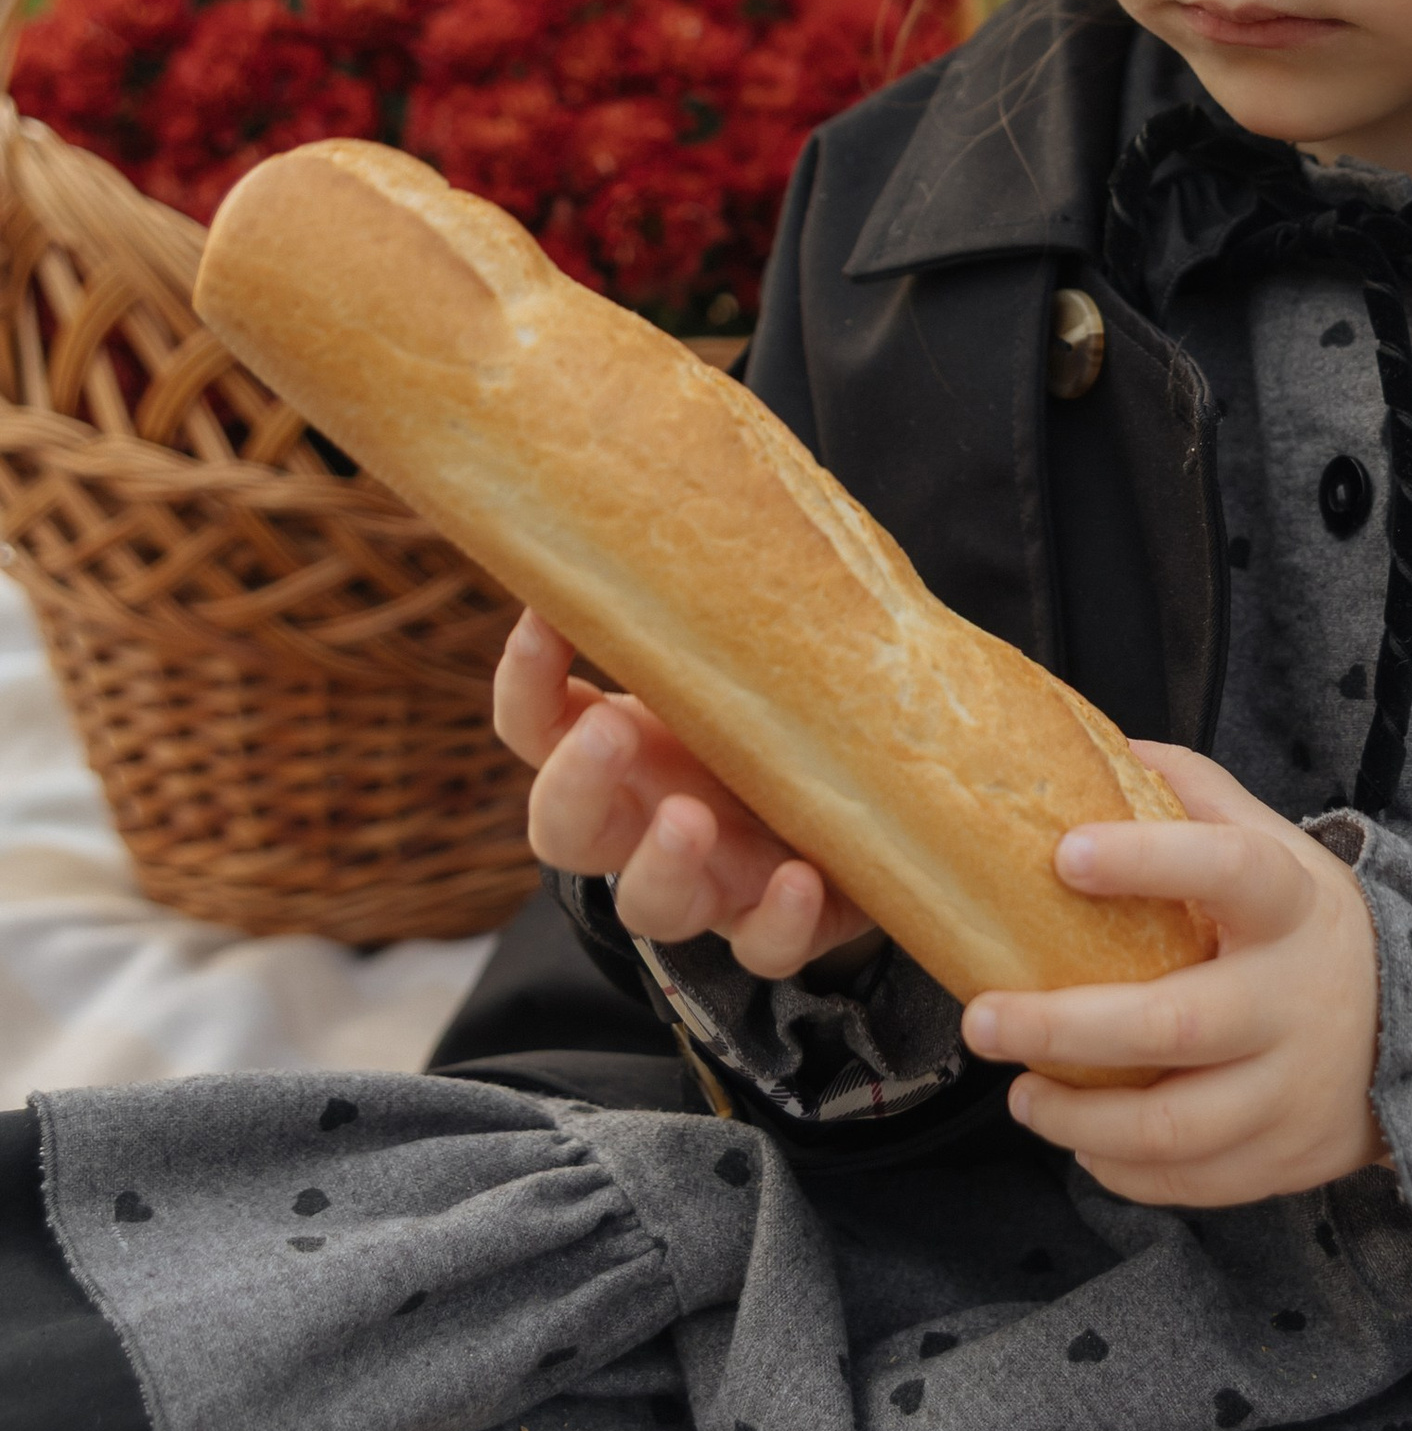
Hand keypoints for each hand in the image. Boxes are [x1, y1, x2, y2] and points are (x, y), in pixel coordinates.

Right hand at [494, 609, 876, 979]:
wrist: (866, 803)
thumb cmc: (781, 711)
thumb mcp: (743, 656)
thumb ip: (718, 605)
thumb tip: (715, 484)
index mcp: (623, 749)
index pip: (536, 725)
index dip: (525, 680)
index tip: (541, 618)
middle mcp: (646, 822)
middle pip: (563, 831)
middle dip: (575, 787)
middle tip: (611, 737)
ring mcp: (711, 884)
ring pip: (651, 906)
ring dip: (661, 866)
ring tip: (691, 818)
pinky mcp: (780, 924)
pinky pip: (764, 946)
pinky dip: (774, 922)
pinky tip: (799, 877)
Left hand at [961, 745, 1387, 1206]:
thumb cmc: (1312, 931)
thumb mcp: (1281, 850)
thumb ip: (1200, 798)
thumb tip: (1114, 748)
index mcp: (1292, 906)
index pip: (1228, 869)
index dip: (1147, 860)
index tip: (1063, 853)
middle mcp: (1295, 1000)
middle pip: (1176, 1024)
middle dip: (1065, 1026)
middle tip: (982, 1018)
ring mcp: (1291, 1090)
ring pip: (1172, 1127)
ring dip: (1077, 1119)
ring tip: (1022, 1093)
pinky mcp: (1282, 1159)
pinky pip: (1186, 1181)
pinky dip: (1119, 1167)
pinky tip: (1081, 1137)